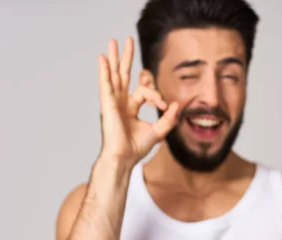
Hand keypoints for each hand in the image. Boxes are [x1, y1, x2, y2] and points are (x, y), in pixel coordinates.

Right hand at [97, 37, 178, 164]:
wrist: (125, 157)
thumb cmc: (137, 148)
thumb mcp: (159, 132)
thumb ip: (169, 119)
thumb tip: (178, 104)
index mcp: (131, 107)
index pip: (144, 90)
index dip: (156, 94)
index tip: (164, 105)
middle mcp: (121, 102)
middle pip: (124, 75)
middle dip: (126, 58)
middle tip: (128, 40)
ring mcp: (113, 102)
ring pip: (114, 75)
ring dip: (114, 58)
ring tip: (113, 41)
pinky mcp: (108, 104)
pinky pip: (106, 84)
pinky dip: (104, 70)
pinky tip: (103, 58)